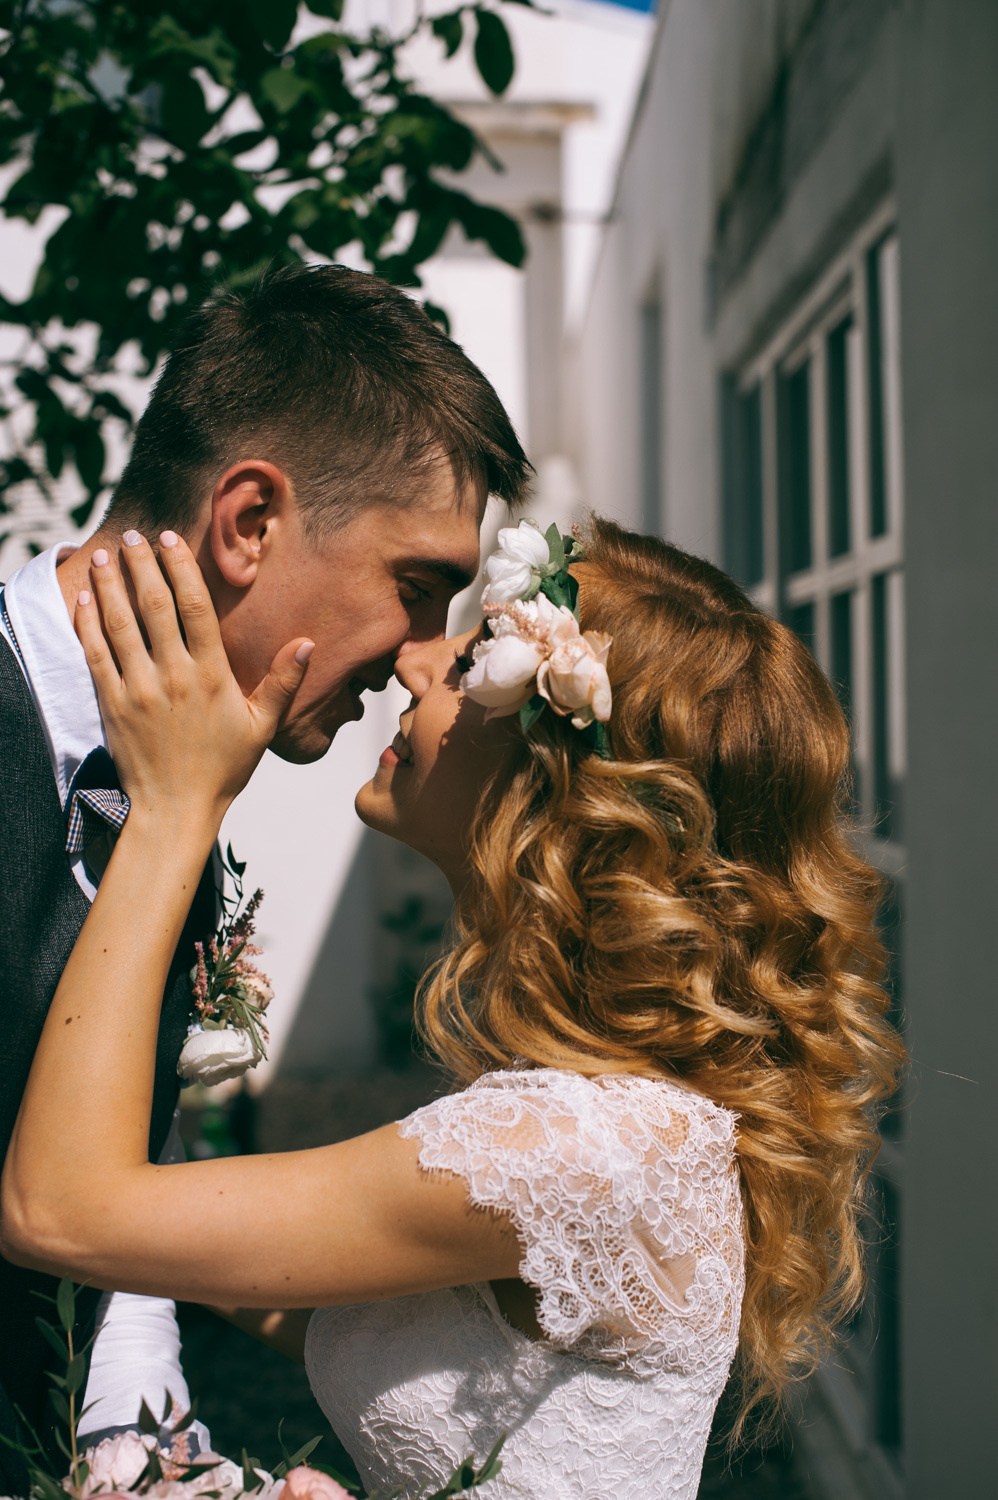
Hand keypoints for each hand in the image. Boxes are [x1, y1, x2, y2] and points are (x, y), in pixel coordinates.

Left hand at [75, 529, 313, 832]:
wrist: (176, 810)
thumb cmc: (224, 768)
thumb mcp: (263, 726)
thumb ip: (283, 682)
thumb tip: (308, 643)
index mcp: (212, 676)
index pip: (194, 608)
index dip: (180, 568)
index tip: (169, 540)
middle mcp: (175, 676)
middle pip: (154, 606)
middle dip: (141, 565)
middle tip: (133, 536)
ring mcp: (140, 689)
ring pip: (120, 624)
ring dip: (110, 585)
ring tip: (104, 555)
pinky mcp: (112, 705)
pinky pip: (96, 655)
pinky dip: (88, 624)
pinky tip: (85, 600)